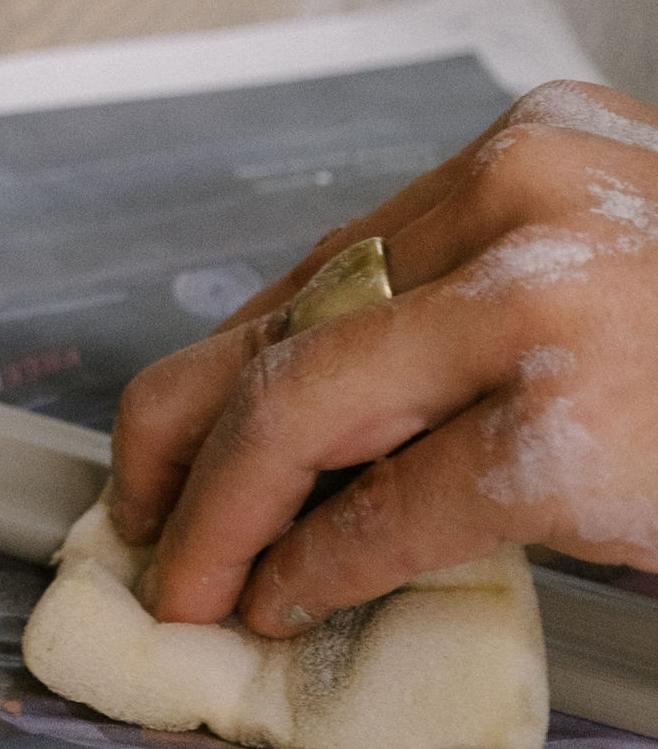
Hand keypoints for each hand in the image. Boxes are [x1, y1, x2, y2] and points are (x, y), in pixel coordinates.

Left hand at [110, 81, 657, 635]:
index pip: (326, 264)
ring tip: (188, 575)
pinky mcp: (573, 433)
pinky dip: (316, 564)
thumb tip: (317, 412)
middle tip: (144, 515)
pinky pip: (393, 509)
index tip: (176, 436)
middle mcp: (522, 198)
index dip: (228, 364)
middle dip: (186, 431)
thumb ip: (475, 306)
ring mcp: (547, 307)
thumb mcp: (602, 269)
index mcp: (528, 150)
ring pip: (300, 400)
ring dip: (221, 508)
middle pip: (289, 317)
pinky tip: (283, 598)